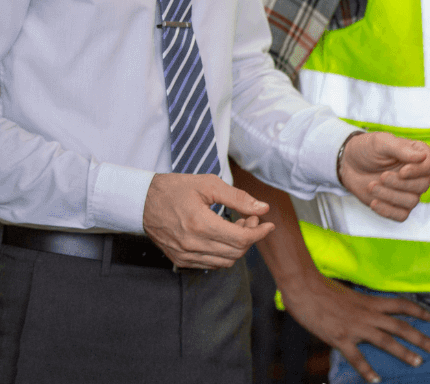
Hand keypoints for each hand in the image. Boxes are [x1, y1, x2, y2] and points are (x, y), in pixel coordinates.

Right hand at [143, 172, 274, 268]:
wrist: (142, 201)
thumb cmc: (175, 189)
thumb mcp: (209, 184)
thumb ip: (238, 198)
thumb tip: (262, 208)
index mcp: (200, 224)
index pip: (241, 239)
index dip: (259, 233)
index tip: (268, 224)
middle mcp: (192, 244)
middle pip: (236, 252)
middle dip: (251, 237)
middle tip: (251, 219)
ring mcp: (184, 255)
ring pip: (225, 261)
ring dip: (238, 246)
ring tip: (238, 226)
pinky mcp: (180, 260)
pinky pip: (211, 264)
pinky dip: (224, 254)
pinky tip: (224, 236)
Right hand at [281, 270, 429, 383]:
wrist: (305, 288)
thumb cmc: (324, 289)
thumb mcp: (350, 295)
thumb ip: (363, 305)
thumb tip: (372, 313)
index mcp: (371, 301)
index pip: (402, 305)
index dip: (420, 311)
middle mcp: (368, 314)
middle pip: (400, 325)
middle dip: (420, 336)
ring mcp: (355, 327)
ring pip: (386, 341)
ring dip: (403, 352)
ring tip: (417, 362)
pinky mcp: (340, 338)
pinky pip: (357, 358)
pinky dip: (367, 370)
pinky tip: (376, 380)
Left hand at [339, 132, 429, 220]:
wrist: (349, 164)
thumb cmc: (367, 149)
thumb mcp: (381, 142)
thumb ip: (401, 149)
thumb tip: (422, 156)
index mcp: (418, 155)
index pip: (429, 165)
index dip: (418, 171)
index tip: (402, 171)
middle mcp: (417, 174)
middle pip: (423, 185)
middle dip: (401, 184)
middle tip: (382, 176)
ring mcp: (408, 191)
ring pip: (412, 201)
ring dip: (390, 196)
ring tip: (371, 186)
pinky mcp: (397, 205)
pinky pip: (402, 215)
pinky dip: (388, 211)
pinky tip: (374, 202)